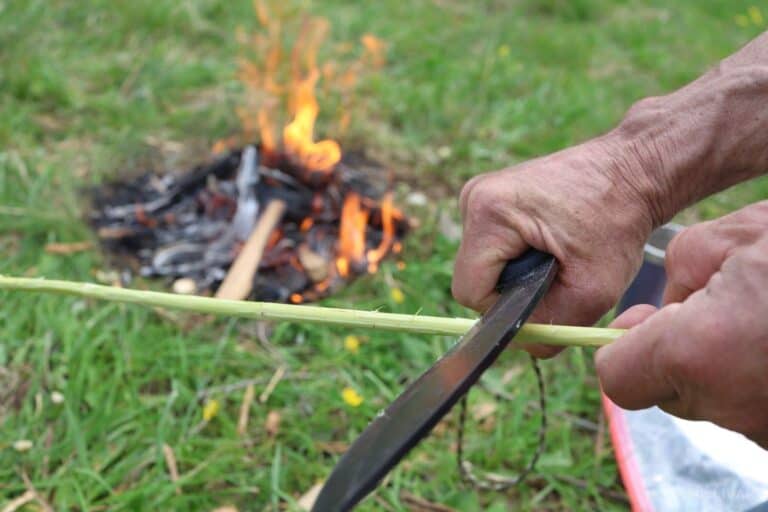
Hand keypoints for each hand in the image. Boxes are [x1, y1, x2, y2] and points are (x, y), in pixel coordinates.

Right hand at [452, 135, 659, 356]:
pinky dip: (516, 255)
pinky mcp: (488, 195)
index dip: (505, 309)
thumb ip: (552, 329)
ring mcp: (477, 193)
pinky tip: (549, 241)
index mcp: (490, 214)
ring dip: (515, 273)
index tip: (544, 298)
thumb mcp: (593, 289)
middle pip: (474, 277)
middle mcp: (473, 198)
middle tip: (558, 276)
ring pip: (481, 264)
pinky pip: (489, 246)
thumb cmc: (618, 222)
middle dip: (513, 290)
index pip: (470, 291)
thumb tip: (522, 345)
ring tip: (557, 254)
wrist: (632, 169)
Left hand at [596, 202, 767, 446]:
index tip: (641, 324)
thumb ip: (682, 269)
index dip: (621, 348)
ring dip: (728, 366)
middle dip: (679, 353)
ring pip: (719, 402)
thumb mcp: (741, 234)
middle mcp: (733, 404)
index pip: (618, 378)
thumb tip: (666, 305)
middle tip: (718, 307)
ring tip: (765, 319)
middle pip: (669, 392)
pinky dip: (765, 381)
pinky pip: (761, 411)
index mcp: (699, 353)